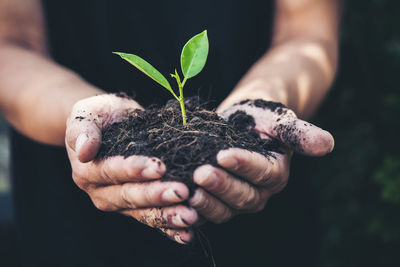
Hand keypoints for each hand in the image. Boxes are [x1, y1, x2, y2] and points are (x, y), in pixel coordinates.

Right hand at [65, 94, 197, 243]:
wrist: (109, 125)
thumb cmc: (100, 116)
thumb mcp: (87, 115)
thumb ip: (83, 131)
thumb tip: (84, 150)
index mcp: (88, 171)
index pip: (112, 171)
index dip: (135, 170)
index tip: (159, 167)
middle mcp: (102, 192)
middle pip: (130, 196)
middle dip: (156, 195)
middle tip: (182, 191)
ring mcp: (120, 203)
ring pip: (144, 212)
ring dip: (167, 215)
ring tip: (190, 216)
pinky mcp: (136, 208)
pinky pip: (153, 219)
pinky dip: (169, 228)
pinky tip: (188, 233)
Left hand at [189, 99, 333, 222]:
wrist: (239, 126)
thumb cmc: (260, 120)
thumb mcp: (279, 121)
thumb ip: (299, 133)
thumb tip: (328, 144)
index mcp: (275, 175)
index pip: (262, 173)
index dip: (243, 165)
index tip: (223, 154)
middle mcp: (257, 192)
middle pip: (242, 197)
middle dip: (221, 186)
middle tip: (200, 173)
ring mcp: (234, 200)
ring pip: (223, 209)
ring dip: (205, 202)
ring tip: (187, 190)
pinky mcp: (214, 202)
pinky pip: (204, 213)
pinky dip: (192, 212)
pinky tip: (176, 204)